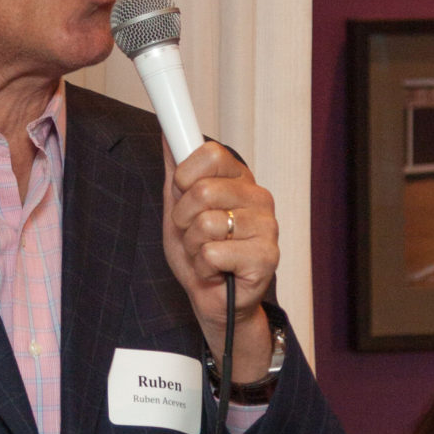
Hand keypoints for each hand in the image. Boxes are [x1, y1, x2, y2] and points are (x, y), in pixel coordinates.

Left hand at [161, 140, 278, 380]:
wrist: (215, 301)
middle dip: (183, 219)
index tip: (182, 192)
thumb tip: (166, 133)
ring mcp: (267, 227)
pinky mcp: (267, 257)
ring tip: (205, 254)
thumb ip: (175, 170)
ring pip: (206, 224)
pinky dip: (203, 267)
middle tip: (193, 234)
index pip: (210, 153)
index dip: (185, 176)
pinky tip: (216, 271)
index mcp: (240, 180)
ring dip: (193, 246)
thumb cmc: (201, 253)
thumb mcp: (179, 207)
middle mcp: (258, 197)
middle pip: (203, 191)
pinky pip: (212, 253)